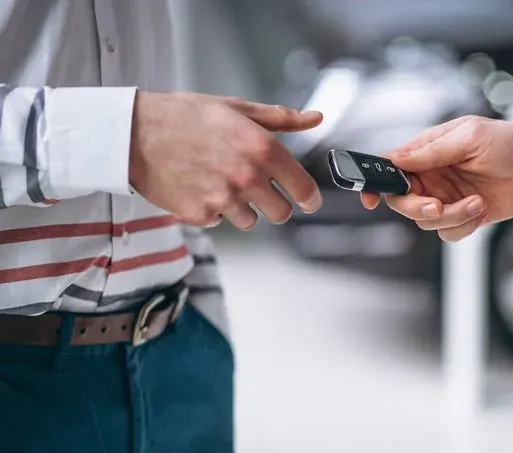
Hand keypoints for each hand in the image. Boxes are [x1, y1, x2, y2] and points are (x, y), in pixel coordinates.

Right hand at [129, 91, 322, 229]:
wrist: (133, 133)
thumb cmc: (185, 116)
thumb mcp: (236, 108)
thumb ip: (281, 119)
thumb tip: (315, 118)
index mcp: (261, 148)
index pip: (303, 188)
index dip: (309, 198)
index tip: (308, 201)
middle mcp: (246, 176)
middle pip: (281, 213)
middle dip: (274, 204)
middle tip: (258, 190)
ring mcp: (222, 198)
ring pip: (251, 221)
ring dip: (243, 208)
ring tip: (221, 182)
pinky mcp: (200, 214)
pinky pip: (220, 221)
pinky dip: (213, 209)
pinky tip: (199, 186)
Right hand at [361, 116, 512, 240]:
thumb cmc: (510, 142)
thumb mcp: (470, 137)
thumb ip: (431, 150)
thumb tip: (397, 159)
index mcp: (427, 151)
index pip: (390, 166)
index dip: (375, 182)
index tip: (370, 198)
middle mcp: (432, 176)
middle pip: (403, 201)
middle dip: (418, 208)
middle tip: (438, 205)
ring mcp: (447, 197)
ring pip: (426, 221)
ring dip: (451, 216)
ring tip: (476, 202)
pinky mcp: (463, 215)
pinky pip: (448, 232)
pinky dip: (463, 226)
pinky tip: (481, 209)